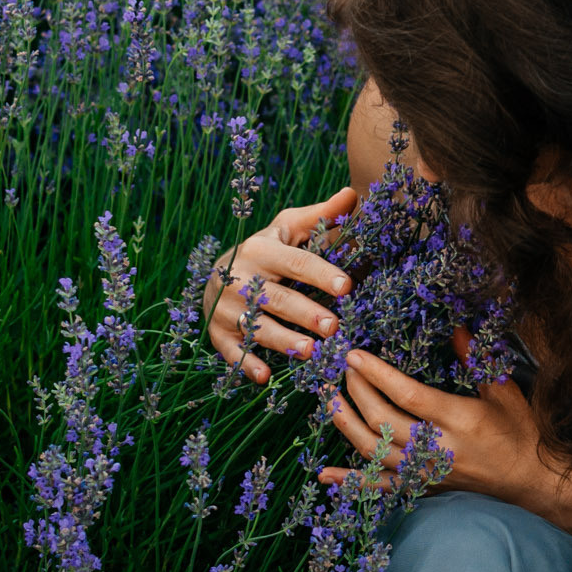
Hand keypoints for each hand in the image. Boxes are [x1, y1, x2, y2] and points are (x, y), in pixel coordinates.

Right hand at [205, 187, 358, 382]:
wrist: (218, 272)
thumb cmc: (268, 249)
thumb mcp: (289, 227)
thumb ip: (321, 216)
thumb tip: (354, 194)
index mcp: (261, 250)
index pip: (295, 262)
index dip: (320, 273)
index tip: (346, 285)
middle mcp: (239, 278)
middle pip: (276, 298)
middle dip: (305, 313)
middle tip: (334, 326)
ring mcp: (225, 307)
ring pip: (256, 326)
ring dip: (283, 341)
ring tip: (311, 351)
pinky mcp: (218, 332)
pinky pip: (232, 352)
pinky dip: (246, 364)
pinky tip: (265, 376)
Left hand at [319, 325, 554, 504]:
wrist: (531, 480)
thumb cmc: (521, 431)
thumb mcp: (504, 390)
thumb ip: (476, 360)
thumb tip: (456, 326)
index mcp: (460, 420)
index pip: (408, 396)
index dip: (378, 375)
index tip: (355, 355)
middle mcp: (439, 449)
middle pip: (384, 422)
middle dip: (358, 392)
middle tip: (344, 368)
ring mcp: (428, 472)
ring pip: (375, 452)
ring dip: (347, 425)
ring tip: (330, 399)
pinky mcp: (423, 488)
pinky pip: (381, 488)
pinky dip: (351, 482)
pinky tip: (325, 474)